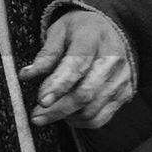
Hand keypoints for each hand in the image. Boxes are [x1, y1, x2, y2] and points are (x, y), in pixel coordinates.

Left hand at [19, 10, 133, 129]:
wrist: (111, 28)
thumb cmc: (81, 30)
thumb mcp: (59, 31)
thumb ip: (46, 54)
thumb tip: (27, 75)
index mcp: (93, 39)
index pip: (76, 66)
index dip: (58, 86)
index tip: (41, 100)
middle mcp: (112, 60)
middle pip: (85, 93)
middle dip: (58, 109)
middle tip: (36, 116)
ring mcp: (121, 79)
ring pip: (92, 109)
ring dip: (66, 117)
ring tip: (47, 114)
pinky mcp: (125, 93)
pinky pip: (101, 117)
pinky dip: (81, 122)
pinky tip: (67, 116)